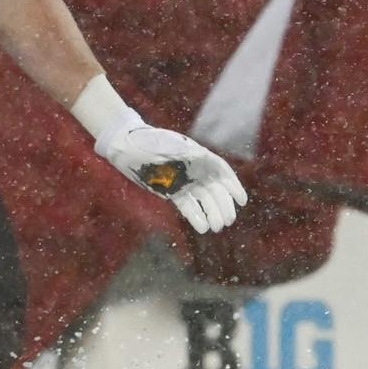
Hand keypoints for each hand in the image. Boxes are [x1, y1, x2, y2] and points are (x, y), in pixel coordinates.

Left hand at [98, 121, 248, 234]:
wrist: (126, 147)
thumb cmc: (147, 141)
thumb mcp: (165, 144)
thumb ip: (183, 151)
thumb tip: (201, 156)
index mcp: (197, 156)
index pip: (221, 172)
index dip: (233, 185)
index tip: (241, 200)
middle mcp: (194, 170)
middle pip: (216, 190)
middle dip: (224, 205)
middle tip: (227, 221)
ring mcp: (184, 182)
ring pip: (204, 200)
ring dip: (212, 213)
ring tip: (216, 227)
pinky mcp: (173, 192)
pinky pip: (188, 206)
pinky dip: (196, 216)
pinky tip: (202, 227)